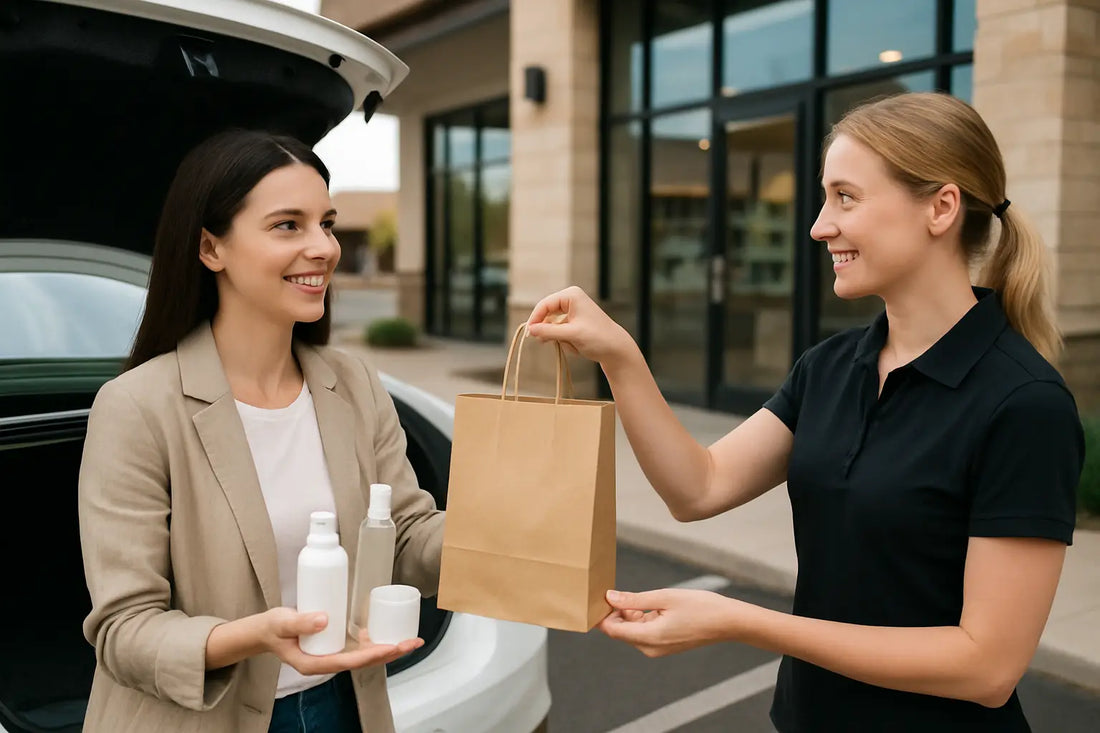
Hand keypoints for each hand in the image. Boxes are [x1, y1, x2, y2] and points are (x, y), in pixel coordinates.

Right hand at [260, 607, 422, 675]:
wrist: (266, 630)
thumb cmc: (273, 628)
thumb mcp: (282, 623)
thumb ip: (300, 621)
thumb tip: (325, 619)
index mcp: (315, 663)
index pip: (349, 662)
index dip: (372, 655)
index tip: (390, 647)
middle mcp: (328, 662)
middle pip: (364, 661)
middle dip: (390, 652)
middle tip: (412, 642)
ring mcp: (333, 655)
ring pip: (365, 655)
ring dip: (388, 647)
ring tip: (410, 639)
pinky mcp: (335, 645)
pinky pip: (359, 647)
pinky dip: (375, 640)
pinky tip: (386, 630)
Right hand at [524, 286, 636, 368]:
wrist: (616, 349)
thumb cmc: (597, 338)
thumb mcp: (571, 335)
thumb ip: (548, 331)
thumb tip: (530, 330)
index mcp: (571, 295)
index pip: (544, 304)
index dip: (535, 319)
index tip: (529, 333)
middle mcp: (571, 299)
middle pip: (547, 314)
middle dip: (549, 330)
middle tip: (546, 342)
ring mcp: (573, 310)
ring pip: (553, 325)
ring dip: (559, 337)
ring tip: (572, 344)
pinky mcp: (574, 321)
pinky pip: (560, 331)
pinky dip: (564, 340)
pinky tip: (576, 346)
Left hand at [597, 588, 741, 657]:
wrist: (727, 622)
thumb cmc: (700, 607)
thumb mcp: (664, 597)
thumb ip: (634, 600)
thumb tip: (609, 598)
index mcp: (649, 638)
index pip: (613, 630)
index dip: (601, 615)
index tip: (597, 596)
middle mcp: (650, 648)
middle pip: (620, 630)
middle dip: (615, 612)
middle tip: (613, 589)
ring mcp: (658, 649)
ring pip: (632, 630)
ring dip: (629, 614)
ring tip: (634, 595)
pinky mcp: (664, 645)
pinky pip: (644, 632)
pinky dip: (641, 618)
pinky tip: (649, 604)